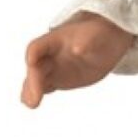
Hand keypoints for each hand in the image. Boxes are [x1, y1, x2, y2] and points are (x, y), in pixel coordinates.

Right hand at [20, 11, 135, 107]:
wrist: (107, 42)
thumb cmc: (99, 33)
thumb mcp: (97, 34)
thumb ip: (88, 41)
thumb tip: (78, 49)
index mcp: (54, 39)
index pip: (36, 48)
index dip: (32, 57)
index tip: (32, 66)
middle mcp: (50, 55)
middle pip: (35, 67)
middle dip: (33, 81)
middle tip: (35, 98)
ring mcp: (54, 67)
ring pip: (36, 79)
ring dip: (30, 90)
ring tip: (31, 104)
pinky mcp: (59, 79)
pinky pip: (45, 86)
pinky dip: (37, 93)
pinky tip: (32, 103)